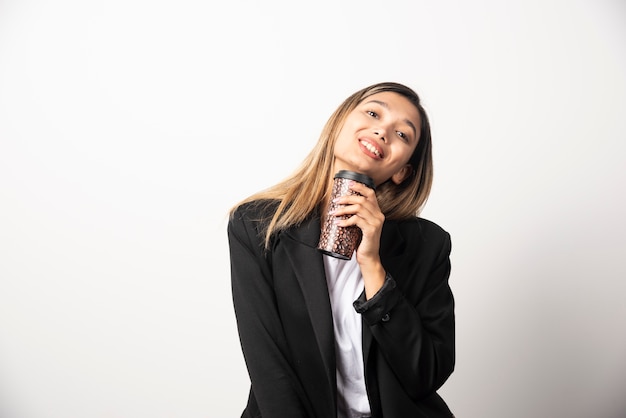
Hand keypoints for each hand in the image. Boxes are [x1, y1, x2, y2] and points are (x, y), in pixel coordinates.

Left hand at [332, 181, 385, 297]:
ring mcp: (375, 223)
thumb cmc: (362, 242)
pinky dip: (346, 221)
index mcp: (377, 212)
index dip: (360, 187)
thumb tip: (341, 206)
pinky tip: (338, 224)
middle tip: (336, 201)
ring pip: (359, 208)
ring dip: (344, 209)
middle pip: (362, 200)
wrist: (369, 258)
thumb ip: (356, 216)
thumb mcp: (360, 226)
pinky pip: (357, 220)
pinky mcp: (371, 230)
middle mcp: (378, 216)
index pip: (371, 194)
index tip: (349, 184)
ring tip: (334, 213)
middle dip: (347, 198)